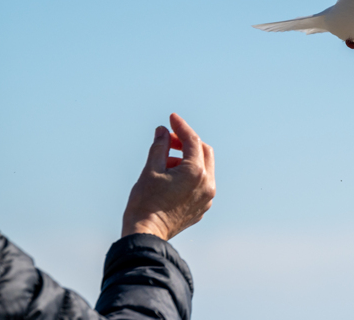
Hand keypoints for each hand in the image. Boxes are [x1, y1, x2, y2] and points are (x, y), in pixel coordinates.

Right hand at [121, 113, 215, 240]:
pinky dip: (189, 175)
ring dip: (186, 160)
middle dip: (187, 142)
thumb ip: (160, 146)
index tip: (171, 118)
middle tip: (168, 140)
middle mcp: (207, 184)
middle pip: (203, 152)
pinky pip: (201, 184)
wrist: (146, 235)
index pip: (193, 140)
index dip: (181, 127)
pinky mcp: (202, 207)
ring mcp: (207, 197)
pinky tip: (170, 178)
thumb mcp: (150, 170)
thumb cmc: (145, 203)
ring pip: (203, 168)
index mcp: (196, 172)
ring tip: (164, 164)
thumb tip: (163, 131)